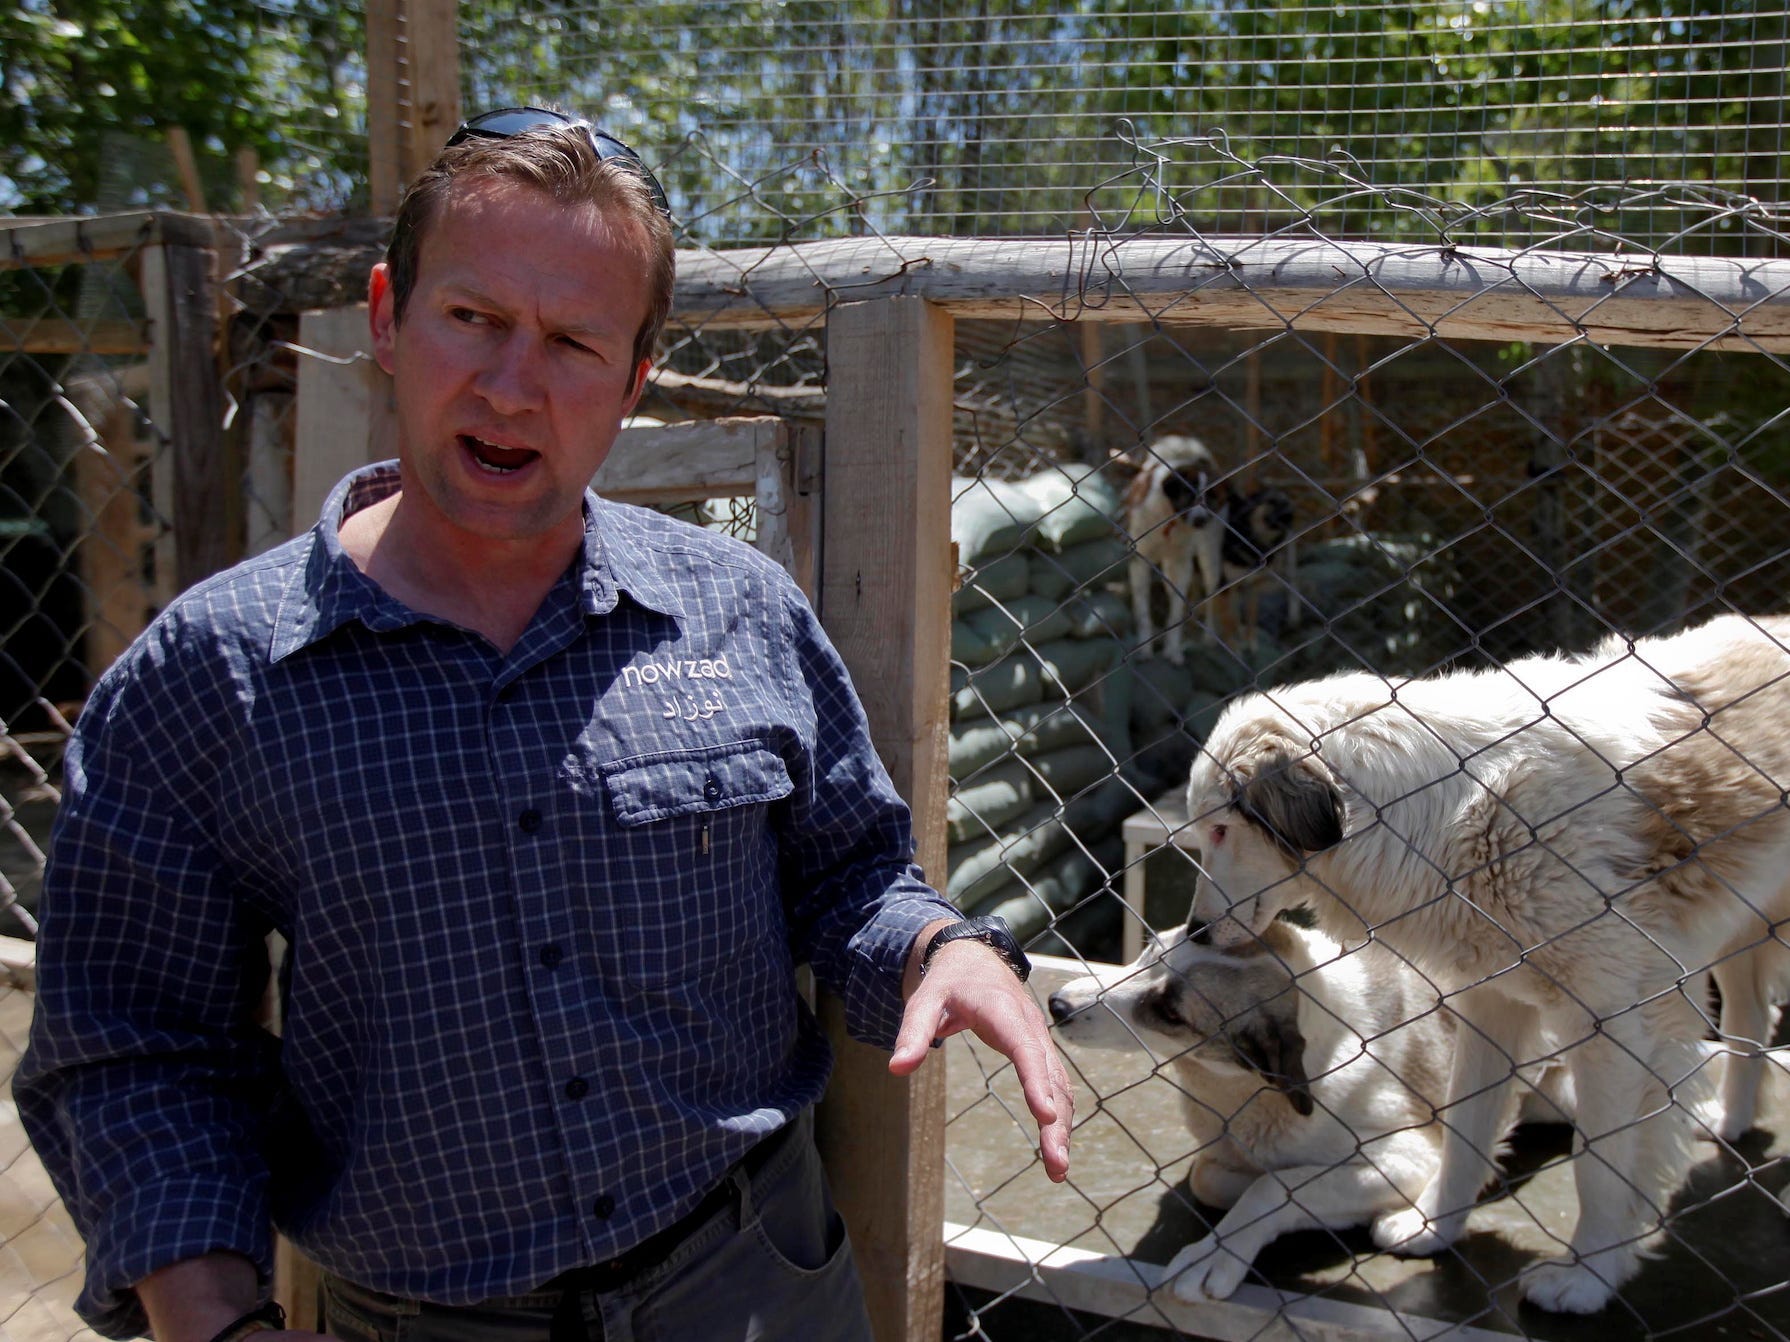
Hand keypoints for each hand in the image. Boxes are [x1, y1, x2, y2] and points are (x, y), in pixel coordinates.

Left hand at [888, 935, 1073, 1180]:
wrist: (976, 959)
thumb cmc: (948, 983)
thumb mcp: (924, 1000)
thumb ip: (913, 1033)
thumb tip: (897, 1069)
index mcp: (1004, 1012)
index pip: (1025, 1050)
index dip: (1036, 1082)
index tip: (1044, 1114)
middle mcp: (1030, 1027)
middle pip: (1051, 1077)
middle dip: (1055, 1122)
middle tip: (1057, 1166)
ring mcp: (1039, 1040)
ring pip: (1060, 1086)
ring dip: (1062, 1126)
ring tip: (1057, 1171)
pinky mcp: (1039, 1052)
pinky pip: (1056, 1085)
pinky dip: (1060, 1115)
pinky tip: (1056, 1144)